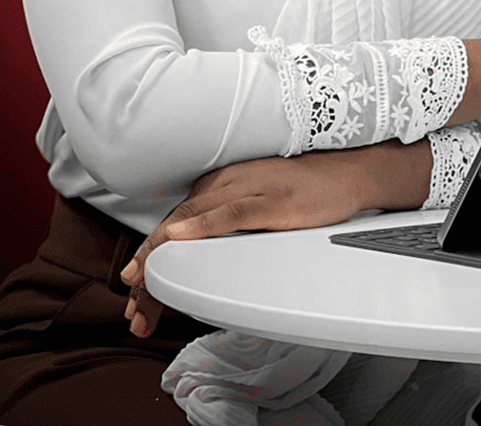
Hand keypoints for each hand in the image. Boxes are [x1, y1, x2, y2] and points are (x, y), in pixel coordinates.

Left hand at [120, 142, 431, 337]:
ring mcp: (247, 187)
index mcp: (219, 185)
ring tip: (141, 287)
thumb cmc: (304, 189)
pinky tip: (180, 237)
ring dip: (162, 255)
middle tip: (132, 309)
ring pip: (192, 221)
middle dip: (148, 270)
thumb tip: (195, 251)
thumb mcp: (254, 204)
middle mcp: (225, 183)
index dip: (149, 261)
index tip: (135, 295)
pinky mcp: (270, 199)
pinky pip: (229, 213)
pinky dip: (201, 225)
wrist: (348, 171)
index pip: (173, 225)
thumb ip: (223, 221)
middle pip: (175, 227)